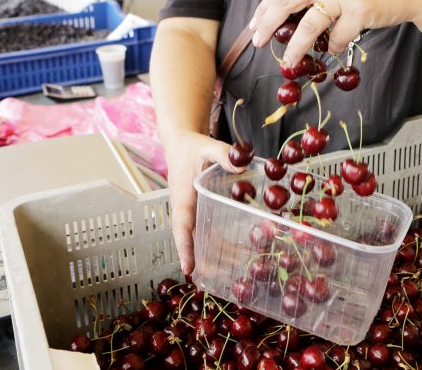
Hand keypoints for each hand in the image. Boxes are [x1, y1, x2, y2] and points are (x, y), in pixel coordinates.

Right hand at [164, 130, 241, 275]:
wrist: (180, 144)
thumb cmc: (192, 147)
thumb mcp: (208, 146)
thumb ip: (223, 155)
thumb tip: (241, 166)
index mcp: (183, 197)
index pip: (181, 226)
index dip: (184, 248)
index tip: (188, 269)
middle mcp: (184, 209)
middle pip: (192, 240)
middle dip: (205, 260)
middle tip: (223, 277)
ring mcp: (190, 212)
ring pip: (200, 239)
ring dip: (216, 255)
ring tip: (236, 270)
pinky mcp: (197, 211)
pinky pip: (206, 231)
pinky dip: (219, 244)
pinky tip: (237, 253)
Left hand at [248, 0, 416, 65]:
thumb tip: (283, 15)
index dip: (265, 6)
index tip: (254, 23)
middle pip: (286, 0)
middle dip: (267, 23)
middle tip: (258, 41)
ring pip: (309, 25)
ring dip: (295, 47)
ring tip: (288, 62)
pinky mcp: (360, 9)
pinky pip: (338, 37)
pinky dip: (334, 47)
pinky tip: (335, 49)